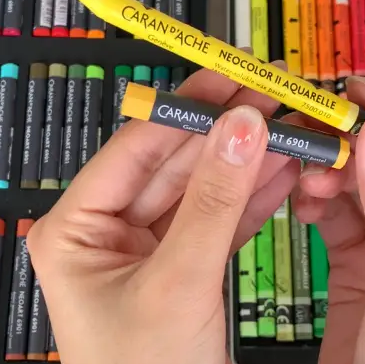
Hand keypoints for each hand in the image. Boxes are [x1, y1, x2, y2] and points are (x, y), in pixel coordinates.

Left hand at [27, 65, 301, 363]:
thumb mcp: (177, 284)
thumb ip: (213, 202)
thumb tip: (240, 128)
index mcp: (74, 229)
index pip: (136, 146)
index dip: (189, 108)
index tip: (234, 79)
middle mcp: (105, 233)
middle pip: (173, 164)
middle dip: (227, 135)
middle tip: (273, 99)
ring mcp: (144, 250)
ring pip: (201, 192)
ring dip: (246, 164)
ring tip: (290, 129)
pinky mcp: (179, 269)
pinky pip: (216, 222)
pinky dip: (251, 200)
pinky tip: (283, 172)